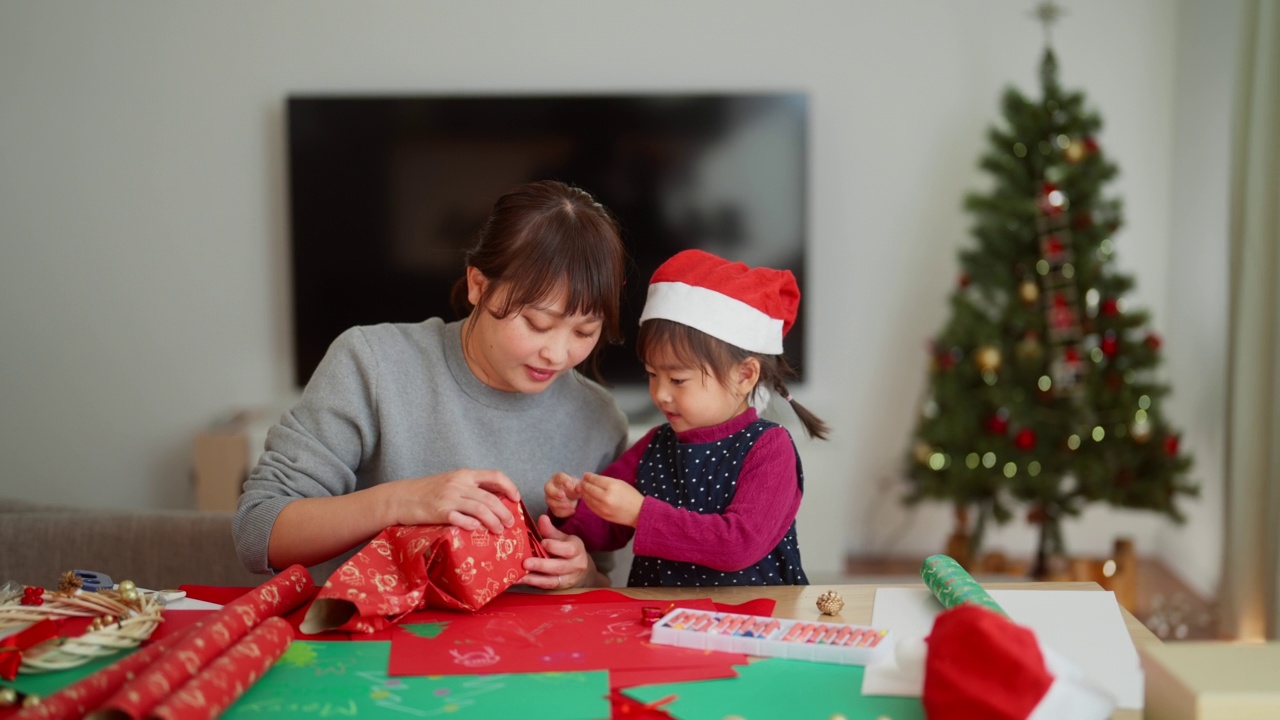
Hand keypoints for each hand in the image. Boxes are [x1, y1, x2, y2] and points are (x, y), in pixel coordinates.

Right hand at [384, 469, 519, 533]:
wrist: (400, 497)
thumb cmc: (427, 492)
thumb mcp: (451, 482)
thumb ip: (470, 487)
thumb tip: (495, 499)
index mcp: (464, 474)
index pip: (495, 475)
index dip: (509, 486)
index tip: (516, 498)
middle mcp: (458, 483)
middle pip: (490, 497)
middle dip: (504, 512)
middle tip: (510, 523)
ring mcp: (449, 498)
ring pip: (481, 509)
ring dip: (494, 521)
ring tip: (499, 530)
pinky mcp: (440, 512)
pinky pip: (461, 519)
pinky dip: (473, 525)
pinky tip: (478, 530)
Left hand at [520, 515, 606, 589]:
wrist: (579, 568)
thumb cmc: (568, 549)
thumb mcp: (563, 538)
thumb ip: (551, 531)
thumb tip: (542, 518)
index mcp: (576, 549)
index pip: (568, 549)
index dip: (555, 546)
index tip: (543, 543)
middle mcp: (575, 566)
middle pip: (559, 567)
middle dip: (541, 565)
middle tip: (525, 562)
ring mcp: (567, 579)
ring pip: (551, 580)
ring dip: (534, 578)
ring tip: (519, 575)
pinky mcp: (559, 587)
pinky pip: (546, 587)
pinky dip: (532, 583)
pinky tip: (520, 580)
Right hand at [544, 472, 582, 517]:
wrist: (572, 497)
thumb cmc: (574, 487)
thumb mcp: (578, 485)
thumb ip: (579, 486)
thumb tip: (579, 489)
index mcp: (557, 478)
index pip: (559, 477)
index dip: (564, 481)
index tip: (570, 486)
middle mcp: (550, 486)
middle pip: (548, 488)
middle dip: (555, 492)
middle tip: (563, 495)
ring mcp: (549, 497)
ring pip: (550, 501)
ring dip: (560, 504)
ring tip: (571, 505)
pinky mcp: (552, 507)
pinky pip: (555, 511)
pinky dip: (564, 512)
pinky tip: (572, 510)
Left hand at [579, 472, 642, 526]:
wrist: (638, 513)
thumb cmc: (631, 495)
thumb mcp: (620, 483)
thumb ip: (606, 481)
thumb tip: (592, 479)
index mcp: (611, 486)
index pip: (594, 479)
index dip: (588, 476)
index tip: (586, 475)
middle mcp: (605, 497)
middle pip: (588, 488)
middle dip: (584, 483)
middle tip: (582, 481)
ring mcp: (602, 507)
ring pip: (587, 498)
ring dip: (583, 492)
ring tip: (583, 488)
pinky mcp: (601, 515)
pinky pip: (590, 506)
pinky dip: (587, 500)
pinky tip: (587, 497)